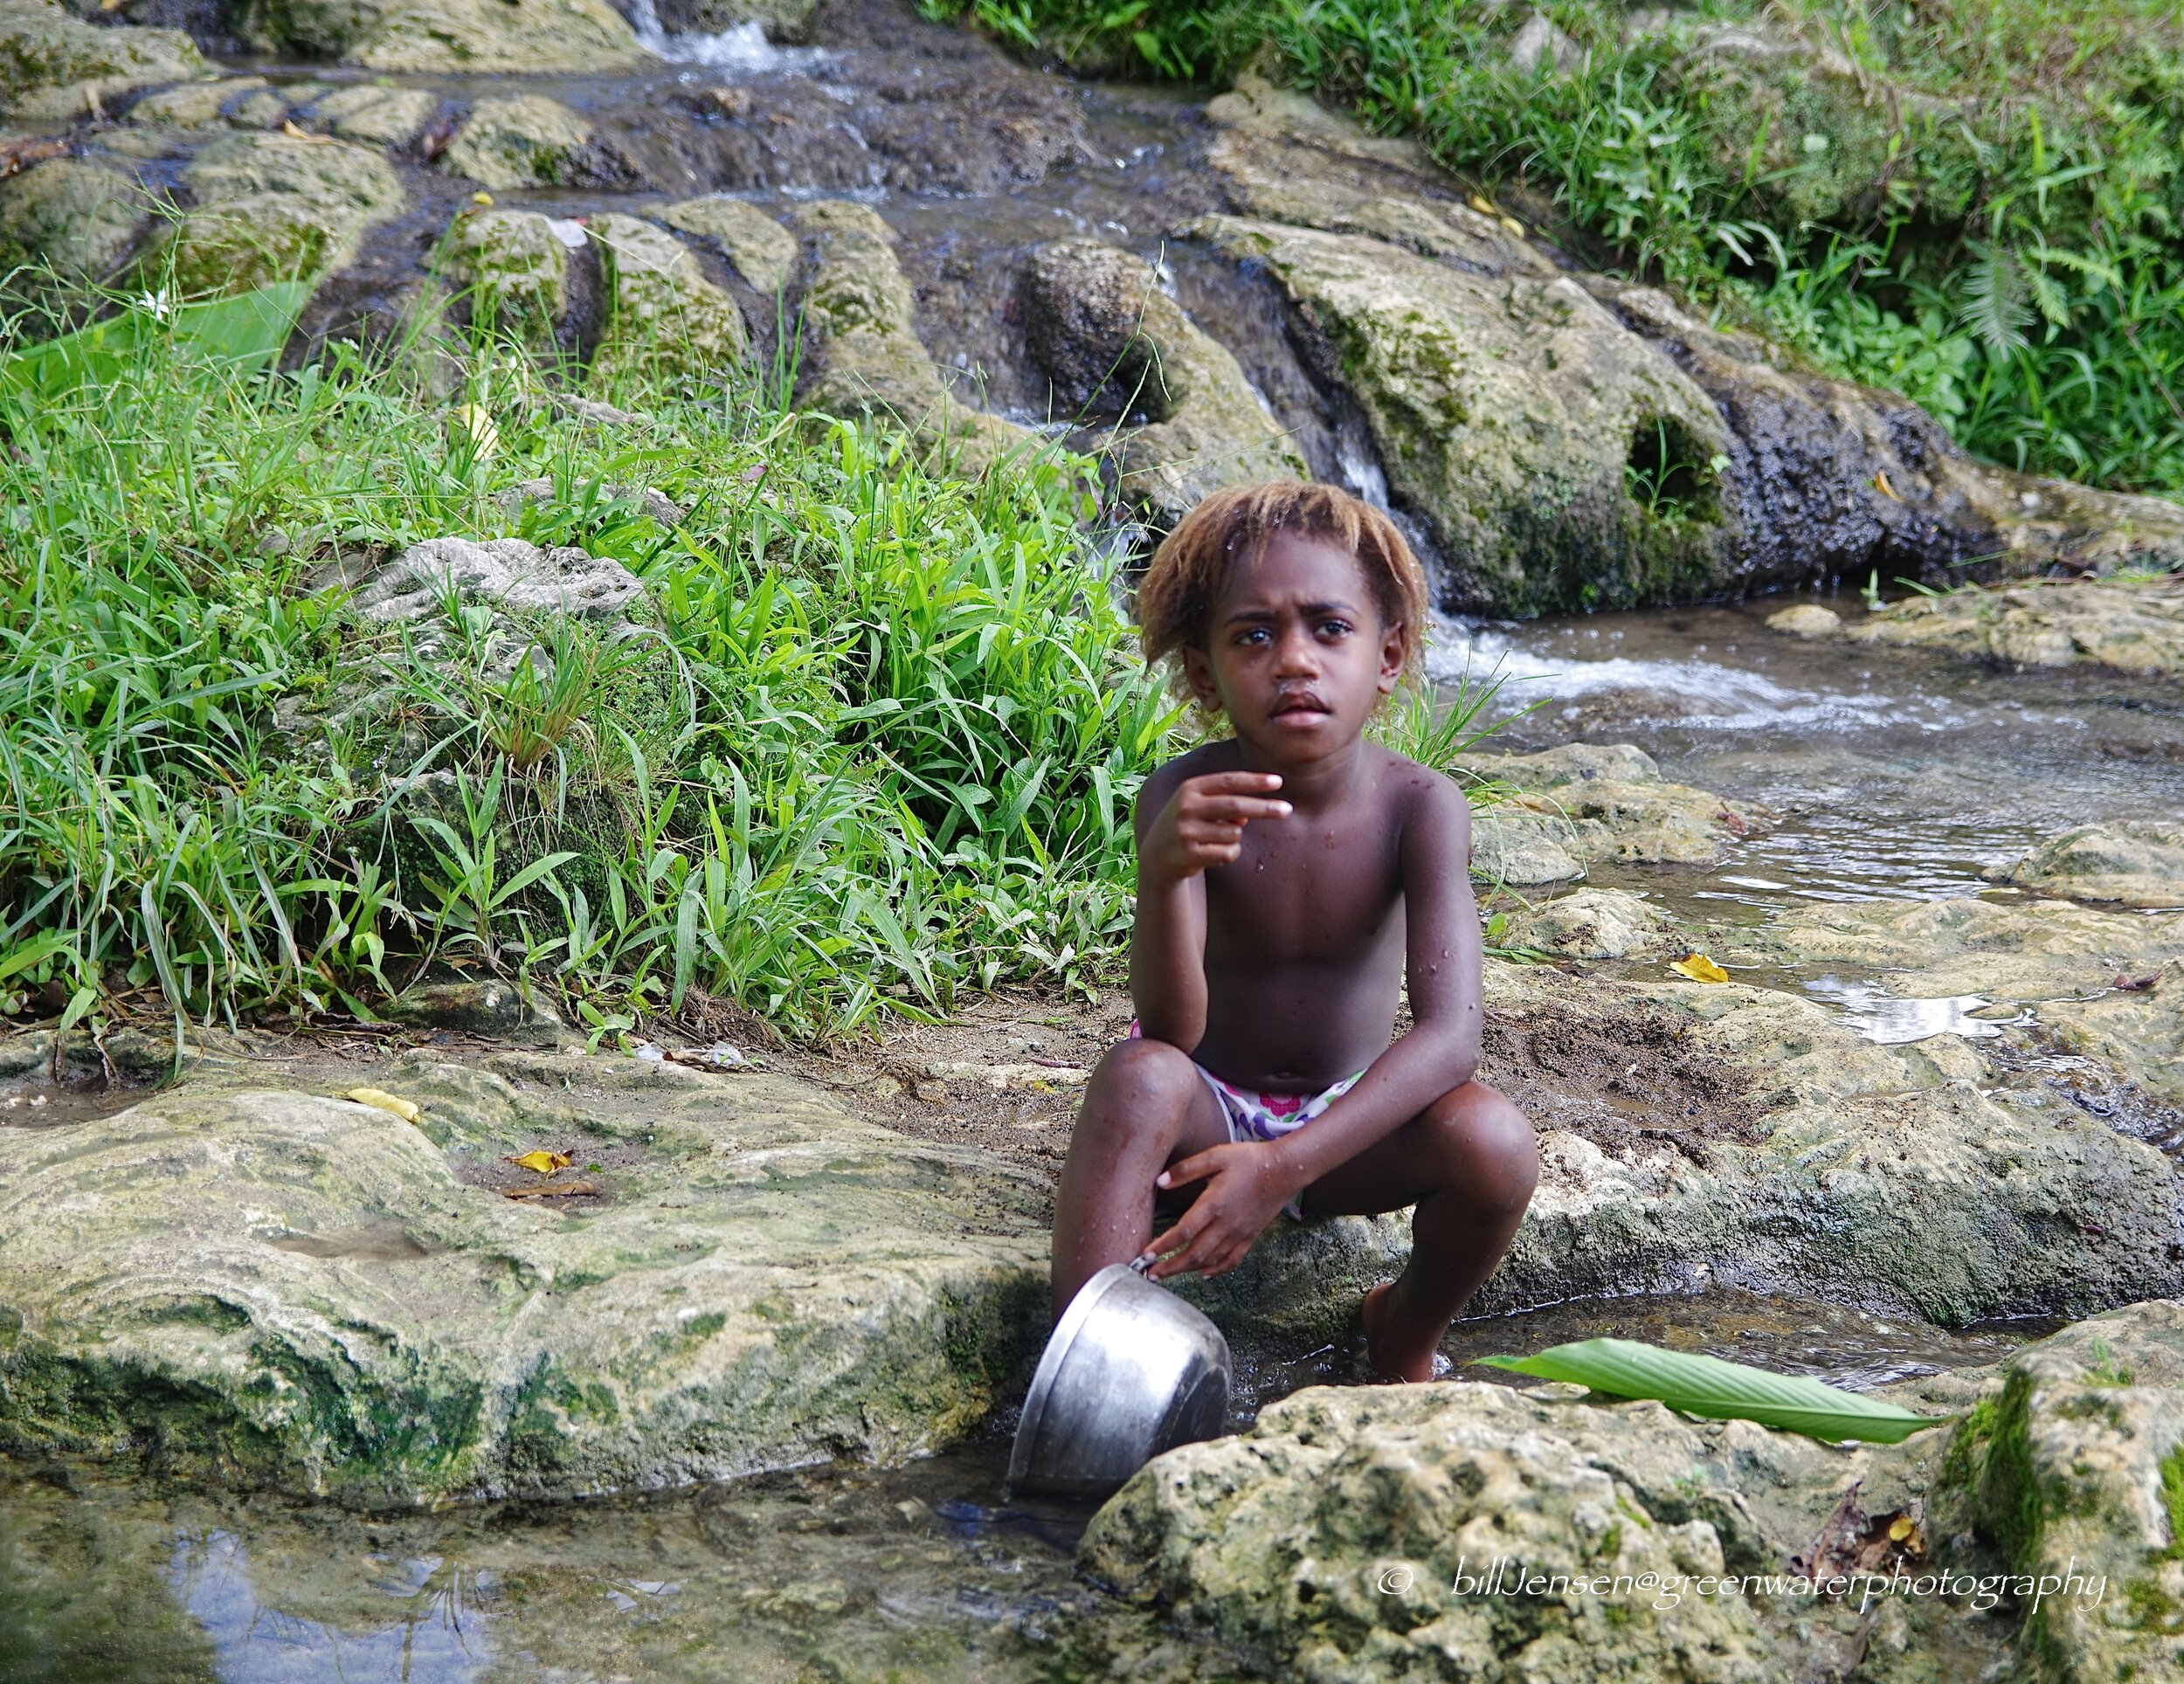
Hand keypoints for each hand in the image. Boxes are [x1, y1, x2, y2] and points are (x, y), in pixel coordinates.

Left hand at [1139, 1141, 1301, 1278]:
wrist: (1285, 1169)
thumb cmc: (1250, 1159)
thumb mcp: (1216, 1155)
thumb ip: (1187, 1169)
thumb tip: (1160, 1181)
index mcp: (1214, 1204)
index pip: (1183, 1232)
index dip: (1163, 1245)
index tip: (1146, 1255)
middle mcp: (1226, 1224)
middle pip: (1194, 1253)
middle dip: (1170, 1266)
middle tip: (1150, 1274)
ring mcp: (1239, 1233)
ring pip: (1210, 1260)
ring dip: (1187, 1270)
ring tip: (1169, 1273)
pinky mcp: (1251, 1236)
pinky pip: (1232, 1260)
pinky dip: (1216, 1270)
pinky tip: (1204, 1274)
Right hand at [1142, 772, 1289, 884]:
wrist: (1157, 855)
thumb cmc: (1189, 824)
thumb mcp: (1200, 807)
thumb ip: (1226, 804)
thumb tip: (1247, 817)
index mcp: (1190, 788)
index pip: (1229, 781)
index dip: (1255, 781)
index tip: (1278, 782)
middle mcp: (1187, 807)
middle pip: (1235, 806)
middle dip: (1264, 808)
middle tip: (1287, 810)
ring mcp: (1187, 831)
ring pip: (1234, 833)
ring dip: (1236, 838)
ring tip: (1217, 840)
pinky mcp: (1191, 853)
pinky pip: (1228, 852)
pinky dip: (1229, 853)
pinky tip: (1212, 854)